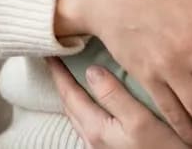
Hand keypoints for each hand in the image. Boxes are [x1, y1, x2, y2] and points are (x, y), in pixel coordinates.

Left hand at [48, 59, 190, 148]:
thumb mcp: (140, 121)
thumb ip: (114, 96)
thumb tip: (91, 70)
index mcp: (95, 129)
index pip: (69, 95)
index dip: (59, 73)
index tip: (50, 52)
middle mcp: (93, 141)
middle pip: (70, 106)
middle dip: (63, 83)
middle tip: (60, 60)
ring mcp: (102, 148)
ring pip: (80, 116)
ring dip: (75, 96)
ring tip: (76, 78)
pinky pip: (92, 124)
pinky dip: (88, 108)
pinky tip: (100, 103)